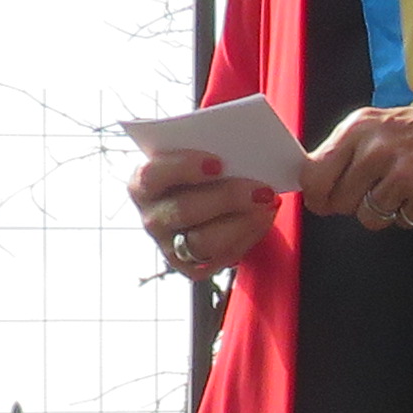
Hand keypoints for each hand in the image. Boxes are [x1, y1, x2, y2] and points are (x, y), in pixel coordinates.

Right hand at [131, 148, 279, 280]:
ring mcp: (169, 246)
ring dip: (242, 221)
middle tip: (261, 188)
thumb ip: (214, 146)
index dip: (183, 168)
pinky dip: (247, 236)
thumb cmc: (204, 171)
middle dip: (227, 198)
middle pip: (184, 211)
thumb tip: (241, 145)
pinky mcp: (190, 267)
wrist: (212, 201)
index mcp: (143, 183)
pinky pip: (220, 258)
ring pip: (204, 241)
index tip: (218, 162)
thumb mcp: (203, 153)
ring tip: (268, 202)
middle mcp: (151, 217)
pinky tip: (263, 217)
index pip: (151, 175)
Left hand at [301, 95, 412, 230]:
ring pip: (369, 218)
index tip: (322, 201)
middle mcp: (378, 148)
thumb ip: (353, 151)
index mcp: (362, 126)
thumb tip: (318, 188)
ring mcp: (403, 175)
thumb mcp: (390, 124)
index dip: (316, 194)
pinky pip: (402, 222)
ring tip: (411, 186)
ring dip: (387, 210)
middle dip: (354, 204)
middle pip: (339, 201)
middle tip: (380, 190)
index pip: (315, 171)